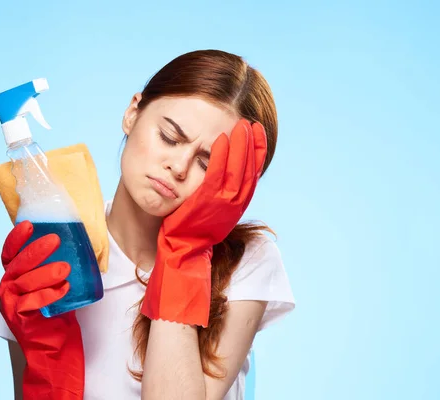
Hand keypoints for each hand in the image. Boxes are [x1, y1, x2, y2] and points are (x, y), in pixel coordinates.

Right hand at [0, 220, 84, 399]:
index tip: (30, 225)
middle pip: (17, 265)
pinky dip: (47, 295)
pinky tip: (63, 289)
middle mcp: (8, 289)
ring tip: (65, 268)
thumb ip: (57, 266)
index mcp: (15, 277)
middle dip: (35, 250)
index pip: (10, 254)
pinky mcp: (19, 321)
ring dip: (45, 273)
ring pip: (24, 283)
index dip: (16, 238)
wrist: (56, 350)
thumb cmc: (59, 314)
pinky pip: (30, 304)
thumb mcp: (56, 285)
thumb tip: (82, 243)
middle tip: (55, 240)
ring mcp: (11, 305)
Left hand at [141, 119, 267, 326]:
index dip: (257, 151)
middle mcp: (234, 203)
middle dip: (251, 144)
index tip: (257, 132)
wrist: (182, 249)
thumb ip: (223, 191)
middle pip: (248, 168)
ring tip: (240, 126)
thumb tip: (225, 169)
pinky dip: (220, 156)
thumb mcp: (214, 208)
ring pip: (236, 169)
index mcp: (238, 204)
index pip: (253, 172)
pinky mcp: (205, 201)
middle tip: (250, 123)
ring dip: (239, 145)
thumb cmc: (193, 226)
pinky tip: (220, 139)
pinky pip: (215, 174)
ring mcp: (221, 202)